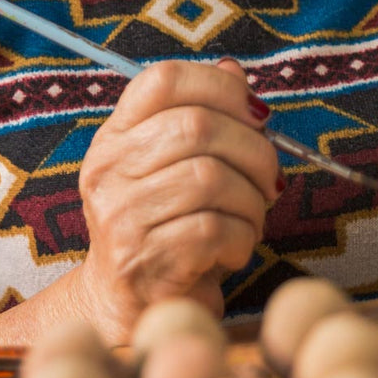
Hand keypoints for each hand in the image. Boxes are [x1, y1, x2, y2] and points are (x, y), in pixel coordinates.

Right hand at [74, 58, 279, 330]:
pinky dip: (242, 237)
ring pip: (211, 178)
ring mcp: (120, 215)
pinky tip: (235, 247)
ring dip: (251, 200)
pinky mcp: (142, 259)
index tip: (256, 114)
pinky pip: (215, 229)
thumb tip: (233, 71)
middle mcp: (108, 170)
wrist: (129, 306)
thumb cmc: (165, 227)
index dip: (220, 87)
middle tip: (270, 178)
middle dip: (254, 150)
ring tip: (251, 218)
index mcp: (114, 136)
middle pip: (198, 127)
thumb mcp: (175, 166)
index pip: (162, 81)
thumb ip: (201, 116)